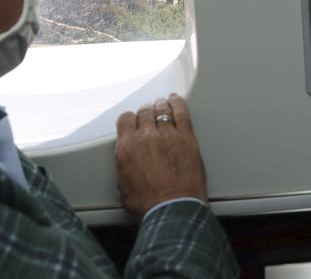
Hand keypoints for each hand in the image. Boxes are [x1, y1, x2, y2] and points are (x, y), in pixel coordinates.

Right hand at [115, 94, 207, 220]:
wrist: (172, 209)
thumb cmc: (148, 204)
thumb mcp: (123, 184)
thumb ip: (125, 163)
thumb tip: (128, 159)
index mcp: (127, 147)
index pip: (125, 120)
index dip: (130, 119)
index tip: (134, 121)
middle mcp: (146, 136)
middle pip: (145, 112)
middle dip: (147, 112)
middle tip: (150, 113)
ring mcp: (168, 134)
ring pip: (162, 110)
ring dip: (161, 106)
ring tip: (163, 104)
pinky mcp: (187, 137)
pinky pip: (181, 112)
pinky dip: (178, 103)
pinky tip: (176, 100)